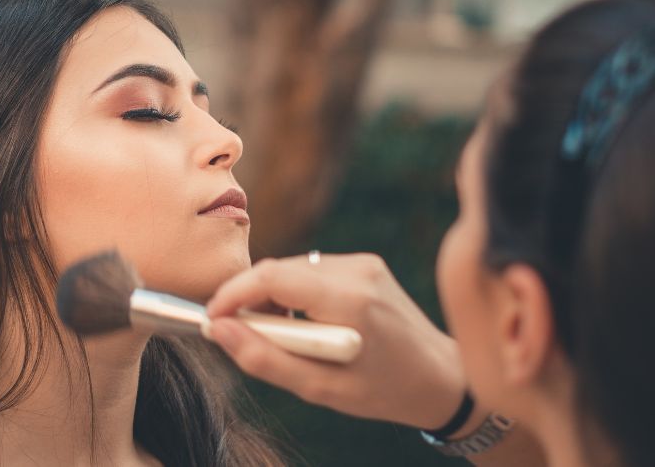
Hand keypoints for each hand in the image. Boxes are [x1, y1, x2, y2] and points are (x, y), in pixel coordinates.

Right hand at [205, 252, 465, 428]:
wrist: (442, 377)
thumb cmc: (383, 391)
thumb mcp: (320, 389)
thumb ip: (265, 360)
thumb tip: (219, 330)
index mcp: (349, 302)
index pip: (273, 277)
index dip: (234, 294)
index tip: (213, 318)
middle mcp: (356, 271)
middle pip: (279, 270)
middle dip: (250, 298)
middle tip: (239, 334)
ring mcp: (363, 263)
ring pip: (293, 268)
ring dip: (274, 298)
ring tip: (282, 337)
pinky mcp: (365, 263)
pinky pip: (312, 270)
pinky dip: (297, 294)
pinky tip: (308, 325)